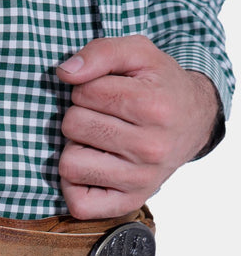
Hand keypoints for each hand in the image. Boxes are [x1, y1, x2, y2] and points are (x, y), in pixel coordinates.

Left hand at [56, 35, 220, 218]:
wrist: (192, 124)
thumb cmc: (159, 87)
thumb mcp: (139, 54)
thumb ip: (102, 52)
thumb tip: (64, 72)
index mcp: (153, 106)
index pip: (85, 92)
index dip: (86, 88)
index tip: (105, 93)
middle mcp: (150, 148)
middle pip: (73, 125)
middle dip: (79, 116)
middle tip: (101, 118)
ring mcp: (139, 180)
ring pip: (70, 163)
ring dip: (74, 149)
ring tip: (96, 142)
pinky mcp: (128, 203)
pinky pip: (79, 203)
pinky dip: (74, 186)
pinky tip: (91, 169)